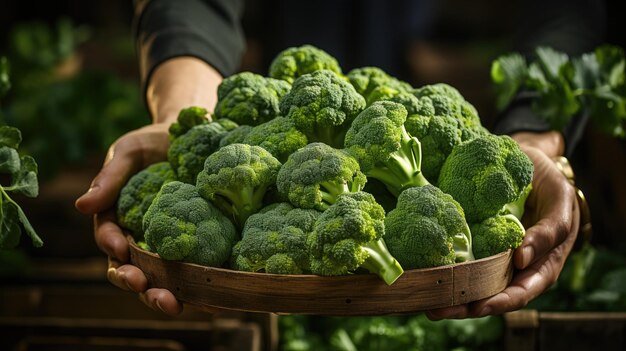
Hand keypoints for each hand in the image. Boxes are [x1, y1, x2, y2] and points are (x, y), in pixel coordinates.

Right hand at [75, 123, 183, 315]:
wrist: (192, 137)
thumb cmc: (154, 143)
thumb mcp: (130, 152)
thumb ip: (109, 178)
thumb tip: (81, 205)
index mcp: (117, 217)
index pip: (108, 238)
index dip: (112, 245)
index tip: (120, 248)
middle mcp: (138, 237)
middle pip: (128, 268)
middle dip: (133, 281)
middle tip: (143, 286)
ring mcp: (165, 245)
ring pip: (156, 279)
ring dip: (159, 295)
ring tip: (171, 304)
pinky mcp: (192, 248)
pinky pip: (190, 273)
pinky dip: (193, 289)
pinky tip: (204, 298)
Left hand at [426, 135, 579, 318]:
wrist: (528, 161)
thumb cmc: (549, 183)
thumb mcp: (559, 199)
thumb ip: (550, 229)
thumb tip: (522, 258)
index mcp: (543, 262)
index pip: (524, 290)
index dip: (504, 300)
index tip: (481, 304)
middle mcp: (518, 267)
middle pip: (493, 295)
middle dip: (467, 307)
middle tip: (439, 311)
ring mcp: (495, 257)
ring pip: (474, 284)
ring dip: (451, 297)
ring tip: (427, 304)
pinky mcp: (476, 244)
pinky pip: (463, 263)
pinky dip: (446, 273)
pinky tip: (425, 277)